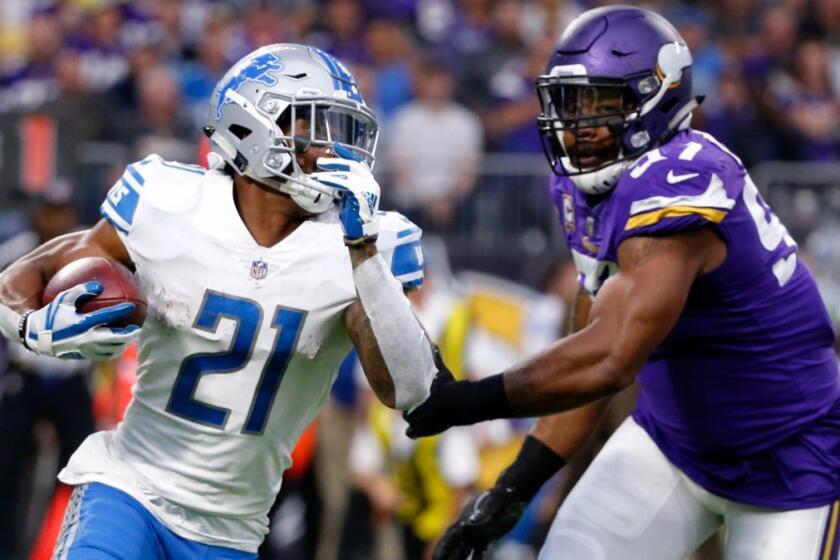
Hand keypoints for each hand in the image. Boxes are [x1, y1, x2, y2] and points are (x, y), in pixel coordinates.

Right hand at [23, 281, 139, 360]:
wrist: (38, 336)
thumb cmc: (52, 314)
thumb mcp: (63, 299)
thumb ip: (81, 291)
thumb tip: (99, 285)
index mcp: (81, 323)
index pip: (106, 317)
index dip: (120, 311)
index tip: (132, 306)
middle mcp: (85, 338)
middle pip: (113, 339)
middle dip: (128, 335)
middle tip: (136, 328)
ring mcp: (85, 349)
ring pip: (110, 350)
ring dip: (123, 344)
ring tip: (130, 338)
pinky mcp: (84, 356)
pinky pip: (103, 356)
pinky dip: (113, 352)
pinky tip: (118, 346)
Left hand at [312, 144, 379, 244]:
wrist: (360, 233)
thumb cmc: (354, 216)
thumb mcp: (349, 197)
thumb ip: (345, 185)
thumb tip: (332, 175)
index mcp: (369, 182)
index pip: (359, 163)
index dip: (347, 154)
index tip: (335, 146)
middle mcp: (371, 183)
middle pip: (354, 164)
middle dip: (336, 160)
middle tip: (321, 160)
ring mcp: (368, 188)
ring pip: (348, 173)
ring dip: (331, 171)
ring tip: (317, 172)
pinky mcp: (362, 195)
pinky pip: (345, 183)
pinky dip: (332, 180)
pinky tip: (322, 179)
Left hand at [404, 363, 461, 437]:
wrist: (462, 403)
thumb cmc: (452, 387)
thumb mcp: (443, 373)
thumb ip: (437, 360)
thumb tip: (434, 344)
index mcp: (418, 394)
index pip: (403, 399)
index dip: (406, 399)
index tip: (411, 399)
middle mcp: (416, 407)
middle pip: (406, 411)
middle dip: (410, 410)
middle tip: (416, 409)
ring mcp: (420, 420)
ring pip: (409, 422)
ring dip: (413, 421)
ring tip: (420, 418)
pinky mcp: (424, 430)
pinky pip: (411, 433)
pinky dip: (412, 432)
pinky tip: (414, 431)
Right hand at [433, 485, 525, 559]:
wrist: (510, 491)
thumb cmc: (500, 495)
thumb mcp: (493, 502)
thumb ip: (483, 513)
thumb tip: (471, 522)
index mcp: (467, 517)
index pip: (451, 535)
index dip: (443, 546)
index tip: (436, 558)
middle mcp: (469, 526)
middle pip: (455, 543)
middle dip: (446, 553)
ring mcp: (477, 531)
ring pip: (465, 548)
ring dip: (459, 557)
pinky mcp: (487, 535)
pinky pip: (480, 549)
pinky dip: (476, 557)